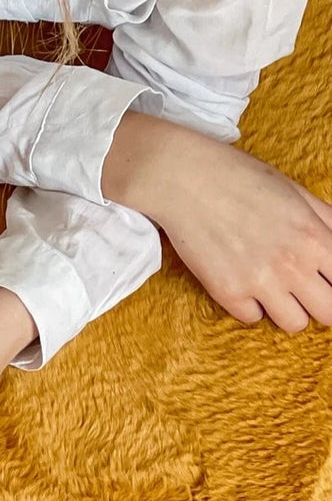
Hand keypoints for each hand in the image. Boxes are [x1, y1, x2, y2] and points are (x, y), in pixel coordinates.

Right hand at [105, 115, 331, 330]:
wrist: (183, 179)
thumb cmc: (239, 177)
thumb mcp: (295, 191)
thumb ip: (325, 219)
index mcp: (314, 237)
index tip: (324, 281)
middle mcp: (292, 264)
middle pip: (329, 313)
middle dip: (320, 303)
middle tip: (304, 290)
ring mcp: (258, 280)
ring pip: (294, 323)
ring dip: (288, 309)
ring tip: (273, 290)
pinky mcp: (226, 290)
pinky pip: (252, 318)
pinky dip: (249, 305)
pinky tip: (242, 282)